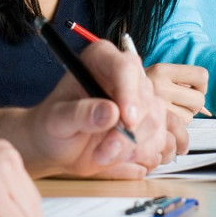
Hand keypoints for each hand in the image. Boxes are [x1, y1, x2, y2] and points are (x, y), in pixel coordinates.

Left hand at [23, 40, 170, 178]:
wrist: (59, 146)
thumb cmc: (53, 125)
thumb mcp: (57, 119)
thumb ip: (80, 114)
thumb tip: (110, 113)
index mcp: (101, 59)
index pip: (125, 68)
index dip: (129, 93)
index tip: (126, 121)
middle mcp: (126, 74)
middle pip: (145, 97)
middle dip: (128, 132)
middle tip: (104, 151)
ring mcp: (141, 98)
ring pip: (156, 120)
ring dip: (134, 146)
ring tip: (104, 155)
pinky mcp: (150, 121)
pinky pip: (162, 137)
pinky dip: (144, 153)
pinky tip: (121, 157)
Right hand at [145, 62, 207, 122]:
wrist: (115, 98)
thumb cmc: (142, 89)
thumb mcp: (160, 77)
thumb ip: (183, 85)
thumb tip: (206, 111)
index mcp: (162, 69)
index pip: (201, 76)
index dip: (201, 85)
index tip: (193, 88)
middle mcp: (158, 86)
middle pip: (199, 99)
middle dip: (194, 103)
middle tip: (180, 102)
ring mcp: (156, 105)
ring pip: (190, 116)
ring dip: (184, 115)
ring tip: (168, 110)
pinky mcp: (155, 122)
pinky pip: (179, 127)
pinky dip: (176, 126)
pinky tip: (164, 119)